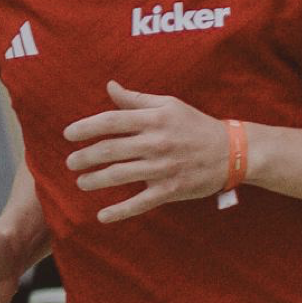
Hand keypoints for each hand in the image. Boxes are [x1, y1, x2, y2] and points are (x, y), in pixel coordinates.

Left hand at [64, 81, 230, 223]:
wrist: (232, 151)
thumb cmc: (196, 125)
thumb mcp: (170, 106)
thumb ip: (137, 100)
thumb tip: (110, 87)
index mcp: (155, 119)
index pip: (112, 121)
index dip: (86, 127)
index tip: (68, 134)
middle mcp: (157, 142)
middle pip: (110, 149)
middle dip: (84, 157)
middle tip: (71, 162)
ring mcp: (163, 167)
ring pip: (119, 175)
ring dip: (95, 180)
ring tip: (81, 182)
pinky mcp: (170, 189)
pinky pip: (140, 202)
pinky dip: (119, 211)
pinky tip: (102, 216)